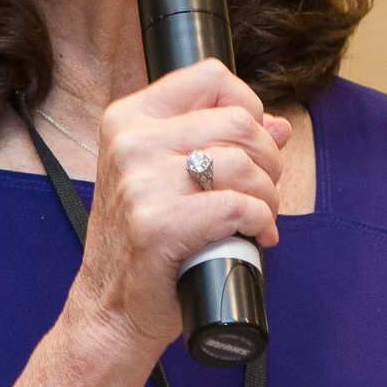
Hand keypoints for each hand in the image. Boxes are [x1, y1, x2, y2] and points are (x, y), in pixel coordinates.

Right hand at [63, 61, 287, 357]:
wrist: (110, 309)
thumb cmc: (142, 243)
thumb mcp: (167, 178)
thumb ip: (216, 143)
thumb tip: (276, 125)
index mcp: (128, 120)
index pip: (211, 77)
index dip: (249, 107)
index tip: (251, 144)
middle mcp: (129, 143)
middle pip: (238, 122)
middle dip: (268, 159)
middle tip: (262, 191)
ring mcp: (139, 184)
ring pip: (244, 164)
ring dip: (268, 195)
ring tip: (259, 217)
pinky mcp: (156, 225)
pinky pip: (238, 206)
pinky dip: (261, 222)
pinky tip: (256, 235)